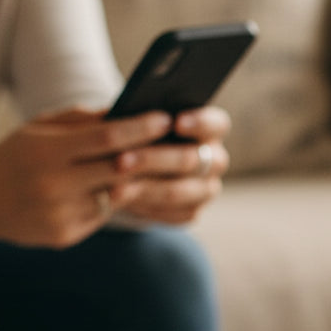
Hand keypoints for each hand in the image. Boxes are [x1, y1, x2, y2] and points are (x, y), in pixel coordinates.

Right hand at [0, 107, 172, 248]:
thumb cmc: (18, 154)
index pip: (106, 138)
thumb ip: (83, 120)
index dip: (140, 129)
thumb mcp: (40, 129)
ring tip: (156, 168)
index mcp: (45, 152)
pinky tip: (119, 191)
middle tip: (177, 144)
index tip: (166, 119)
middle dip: (151, 158)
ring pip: (116, 197)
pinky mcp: (65, 236)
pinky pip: (104, 216)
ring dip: (136, 183)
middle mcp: (52, 185)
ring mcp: (60, 214)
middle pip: (119, 170)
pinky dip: (113, 202)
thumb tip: (129, 110)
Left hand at [110, 106, 231, 224]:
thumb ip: (141, 116)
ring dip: (143, 189)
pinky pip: (169, 213)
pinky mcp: (192, 211)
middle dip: (152, 160)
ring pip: (177, 191)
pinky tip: (120, 201)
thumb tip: (122, 118)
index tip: (176, 122)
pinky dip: (143, 207)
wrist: (135, 164)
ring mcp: (207, 188)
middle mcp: (216, 159)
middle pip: (190, 160)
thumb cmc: (141, 130)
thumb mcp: (140, 117)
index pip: (217, 124)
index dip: (200, 123)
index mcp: (212, 128)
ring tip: (113, 188)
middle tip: (120, 161)